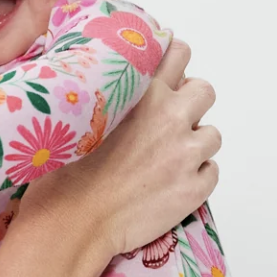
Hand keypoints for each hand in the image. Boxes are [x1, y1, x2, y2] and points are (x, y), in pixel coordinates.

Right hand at [17, 39, 220, 265]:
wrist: (73, 223)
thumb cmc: (65, 175)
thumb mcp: (81, 117)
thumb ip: (109, 97)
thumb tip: (116, 90)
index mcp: (142, 93)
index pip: (178, 53)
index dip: (175, 68)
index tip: (167, 80)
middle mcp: (170, 117)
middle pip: (204, 90)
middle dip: (191, 105)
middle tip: (168, 125)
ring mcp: (186, 154)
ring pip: (211, 135)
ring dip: (194, 146)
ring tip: (166, 163)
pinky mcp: (194, 188)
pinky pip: (211, 173)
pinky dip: (196, 179)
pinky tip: (169, 187)